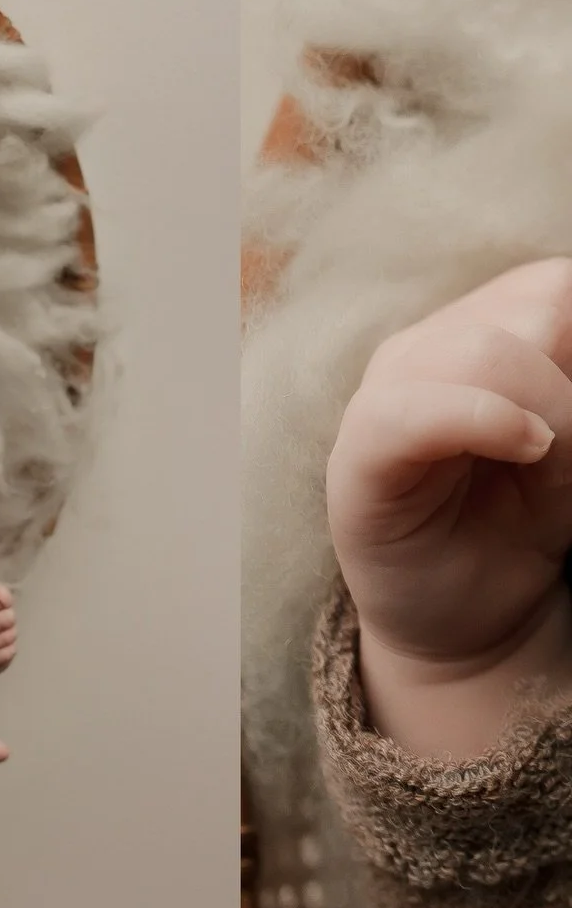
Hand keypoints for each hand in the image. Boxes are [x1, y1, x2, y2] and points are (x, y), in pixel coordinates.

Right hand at [327, 259, 571, 708]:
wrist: (466, 621)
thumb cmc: (521, 526)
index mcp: (473, 332)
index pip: (549, 286)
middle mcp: (421, 349)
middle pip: (530, 311)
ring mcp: (383, 395)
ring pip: (482, 350)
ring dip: (548, 410)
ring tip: (548, 467)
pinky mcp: (358, 455)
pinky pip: (410, 410)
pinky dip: (481, 418)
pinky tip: (525, 448)